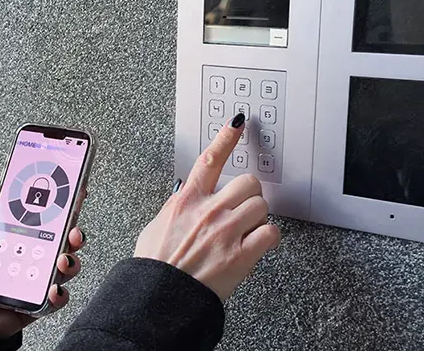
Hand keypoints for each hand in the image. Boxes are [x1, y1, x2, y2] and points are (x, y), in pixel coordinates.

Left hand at [0, 182, 86, 338]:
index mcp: (11, 240)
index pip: (41, 220)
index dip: (59, 209)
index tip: (71, 196)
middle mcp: (26, 259)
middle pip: (60, 243)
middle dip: (73, 234)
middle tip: (72, 231)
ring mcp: (31, 282)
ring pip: (64, 268)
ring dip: (71, 262)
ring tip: (62, 260)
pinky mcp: (34, 305)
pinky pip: (56, 300)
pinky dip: (60, 295)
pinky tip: (53, 289)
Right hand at [134, 113, 280, 300]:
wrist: (157, 299)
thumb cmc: (153, 268)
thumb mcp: (156, 227)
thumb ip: (178, 211)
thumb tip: (187, 206)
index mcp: (186, 201)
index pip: (210, 159)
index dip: (226, 138)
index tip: (237, 124)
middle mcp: (208, 211)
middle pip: (248, 183)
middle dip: (249, 195)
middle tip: (243, 209)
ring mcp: (226, 231)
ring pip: (261, 206)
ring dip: (258, 218)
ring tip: (245, 232)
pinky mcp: (241, 254)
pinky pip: (270, 233)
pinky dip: (267, 239)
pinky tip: (256, 246)